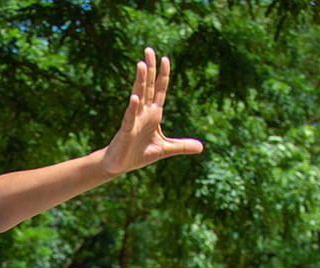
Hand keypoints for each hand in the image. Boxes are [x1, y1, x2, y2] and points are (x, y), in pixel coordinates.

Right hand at [101, 47, 203, 175]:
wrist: (118, 165)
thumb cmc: (139, 154)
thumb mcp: (165, 149)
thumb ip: (181, 146)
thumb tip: (201, 147)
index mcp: (154, 114)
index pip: (159, 90)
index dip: (163, 75)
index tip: (165, 59)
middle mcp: (143, 113)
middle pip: (147, 86)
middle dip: (149, 68)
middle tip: (149, 50)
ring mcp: (134, 120)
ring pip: (138, 96)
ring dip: (140, 81)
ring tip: (141, 65)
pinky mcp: (125, 131)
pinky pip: (129, 117)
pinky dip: (132, 109)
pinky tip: (135, 98)